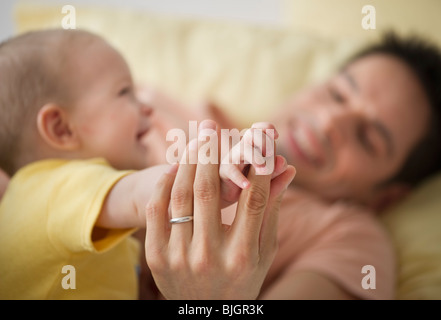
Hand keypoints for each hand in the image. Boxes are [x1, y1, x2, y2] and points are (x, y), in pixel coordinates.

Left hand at [144, 120, 295, 299]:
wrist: (208, 313)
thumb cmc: (243, 277)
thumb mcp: (263, 251)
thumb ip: (272, 211)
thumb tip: (287, 170)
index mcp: (242, 255)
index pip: (253, 199)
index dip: (258, 165)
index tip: (258, 137)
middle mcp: (209, 256)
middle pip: (211, 191)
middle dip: (213, 152)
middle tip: (212, 126)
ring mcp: (179, 257)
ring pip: (182, 195)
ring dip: (188, 162)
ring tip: (194, 140)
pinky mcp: (156, 257)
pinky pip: (156, 210)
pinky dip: (164, 184)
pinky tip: (174, 167)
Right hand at [219, 122, 286, 204]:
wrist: (229, 199)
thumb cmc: (251, 184)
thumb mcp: (267, 179)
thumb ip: (277, 173)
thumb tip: (290, 167)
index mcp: (254, 146)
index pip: (259, 129)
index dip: (267, 128)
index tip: (277, 135)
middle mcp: (242, 148)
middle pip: (251, 133)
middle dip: (264, 141)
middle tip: (271, 155)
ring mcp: (232, 159)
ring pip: (242, 149)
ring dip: (255, 156)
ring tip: (264, 170)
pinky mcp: (223, 173)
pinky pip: (231, 170)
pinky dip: (239, 177)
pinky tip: (247, 185)